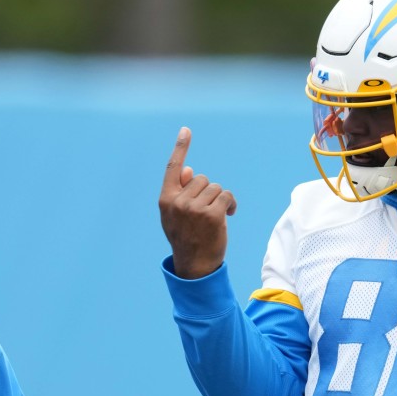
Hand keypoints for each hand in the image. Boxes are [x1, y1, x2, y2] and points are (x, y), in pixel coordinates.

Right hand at [158, 126, 236, 278]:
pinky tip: (229, 215)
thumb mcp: (176, 215)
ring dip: (220, 199)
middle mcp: (178, 202)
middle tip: (206, 212)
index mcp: (166, 200)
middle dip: (208, 192)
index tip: (186, 130)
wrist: (195, 265)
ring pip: (215, 187)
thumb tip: (190, 169)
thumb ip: (181, 193)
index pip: (173, 169)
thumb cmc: (186, 237)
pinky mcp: (212, 215)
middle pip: (202, 179)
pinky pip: (226, 196)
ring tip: (216, 216)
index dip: (181, 148)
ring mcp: (194, 209)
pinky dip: (230, 204)